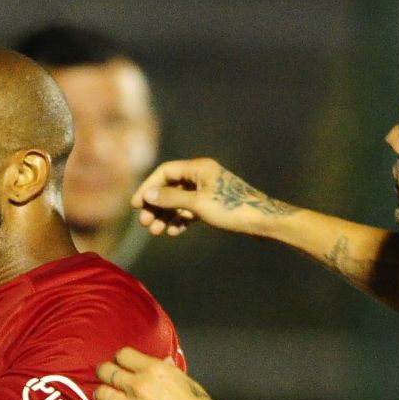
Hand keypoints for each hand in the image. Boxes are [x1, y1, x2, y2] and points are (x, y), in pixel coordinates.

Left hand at [94, 348, 224, 399]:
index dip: (120, 359)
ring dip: (103, 394)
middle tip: (108, 379)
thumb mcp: (186, 382)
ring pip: (101, 393)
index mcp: (154, 369)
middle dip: (105, 373)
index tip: (122, 365)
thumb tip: (164, 360)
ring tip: (109, 397)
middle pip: (105, 371)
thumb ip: (170, 370)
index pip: (122, 354)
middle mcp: (138, 384)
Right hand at [132, 158, 296, 238]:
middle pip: (170, 186)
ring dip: (166, 215)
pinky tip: (173, 232)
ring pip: (179, 200)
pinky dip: (180, 219)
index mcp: (199, 168)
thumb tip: (147, 193)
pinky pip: (190, 209)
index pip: (165, 172)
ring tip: (156, 231)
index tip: (137, 205)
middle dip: (156, 205)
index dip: (148, 187)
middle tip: (145, 223)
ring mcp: (208, 190)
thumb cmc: (232, 208)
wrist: (262, 221)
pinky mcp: (213, 204)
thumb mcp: (198, 203)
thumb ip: (172, 198)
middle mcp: (202, 175)